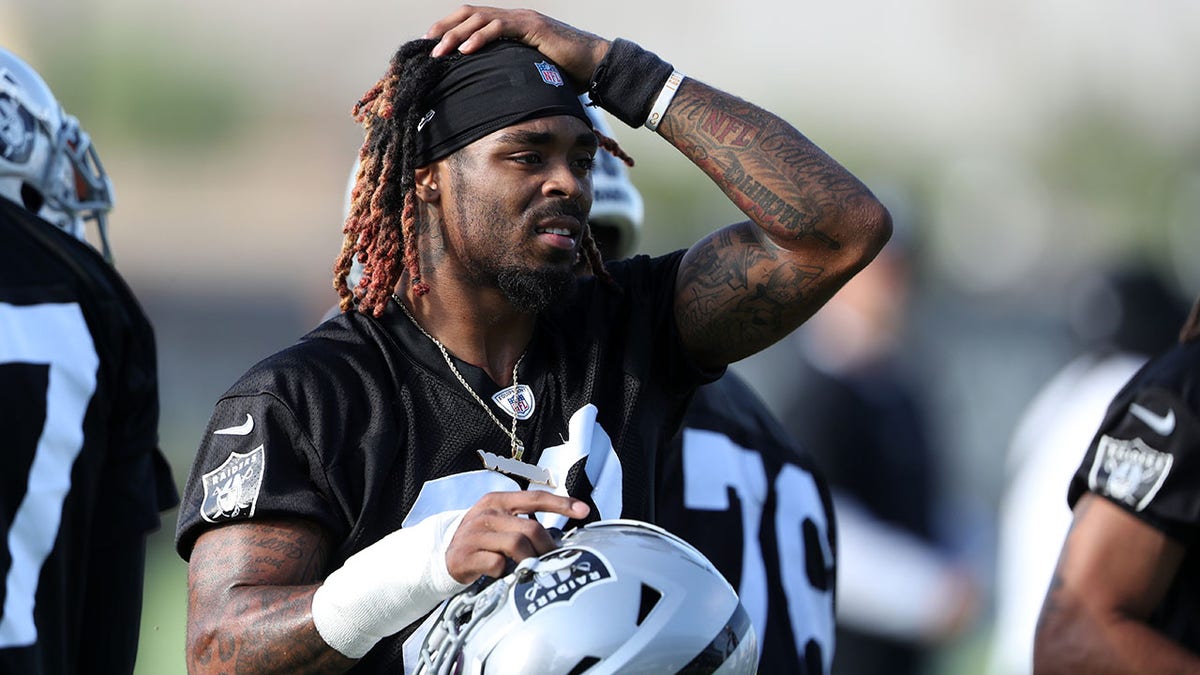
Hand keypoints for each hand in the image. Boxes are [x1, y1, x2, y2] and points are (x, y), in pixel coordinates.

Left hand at [424, 5, 609, 88]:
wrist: (597, 66)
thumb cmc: (569, 74)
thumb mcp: (532, 74)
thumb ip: (513, 76)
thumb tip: (494, 97)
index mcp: (511, 27)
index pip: (473, 21)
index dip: (450, 29)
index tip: (431, 46)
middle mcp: (514, 18)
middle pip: (469, 14)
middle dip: (444, 28)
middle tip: (425, 45)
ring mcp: (523, 20)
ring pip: (479, 19)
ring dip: (455, 34)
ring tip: (439, 51)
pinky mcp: (533, 27)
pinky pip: (500, 28)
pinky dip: (479, 37)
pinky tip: (465, 50)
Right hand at [445, 490, 589, 582]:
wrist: (442, 556)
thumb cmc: (481, 540)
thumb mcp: (499, 522)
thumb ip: (524, 522)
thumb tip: (558, 536)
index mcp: (498, 501)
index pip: (535, 497)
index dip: (562, 504)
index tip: (584, 511)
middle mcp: (487, 514)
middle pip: (531, 528)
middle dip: (547, 546)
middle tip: (549, 557)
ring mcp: (475, 534)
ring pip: (518, 545)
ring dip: (528, 560)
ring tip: (527, 567)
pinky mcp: (466, 556)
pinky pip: (498, 565)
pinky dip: (505, 572)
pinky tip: (502, 573)